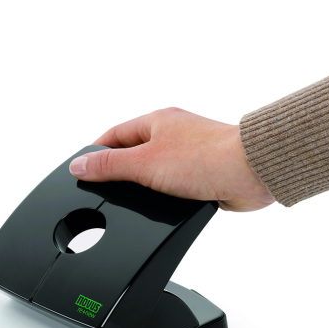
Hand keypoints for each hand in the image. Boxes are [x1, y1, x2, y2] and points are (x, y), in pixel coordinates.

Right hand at [69, 108, 274, 211]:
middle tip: (102, 189)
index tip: (81, 169)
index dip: (95, 153)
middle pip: (133, 152)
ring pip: (154, 170)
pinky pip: (174, 185)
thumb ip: (109, 166)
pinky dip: (164, 195)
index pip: (114, 135)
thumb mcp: (144, 163)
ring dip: (143, 184)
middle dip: (118, 170)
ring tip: (130, 199)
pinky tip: (160, 206)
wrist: (249, 172)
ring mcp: (188, 154)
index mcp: (156, 121)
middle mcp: (172, 134)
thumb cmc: (205, 157)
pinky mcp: (202, 174)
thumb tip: (79, 165)